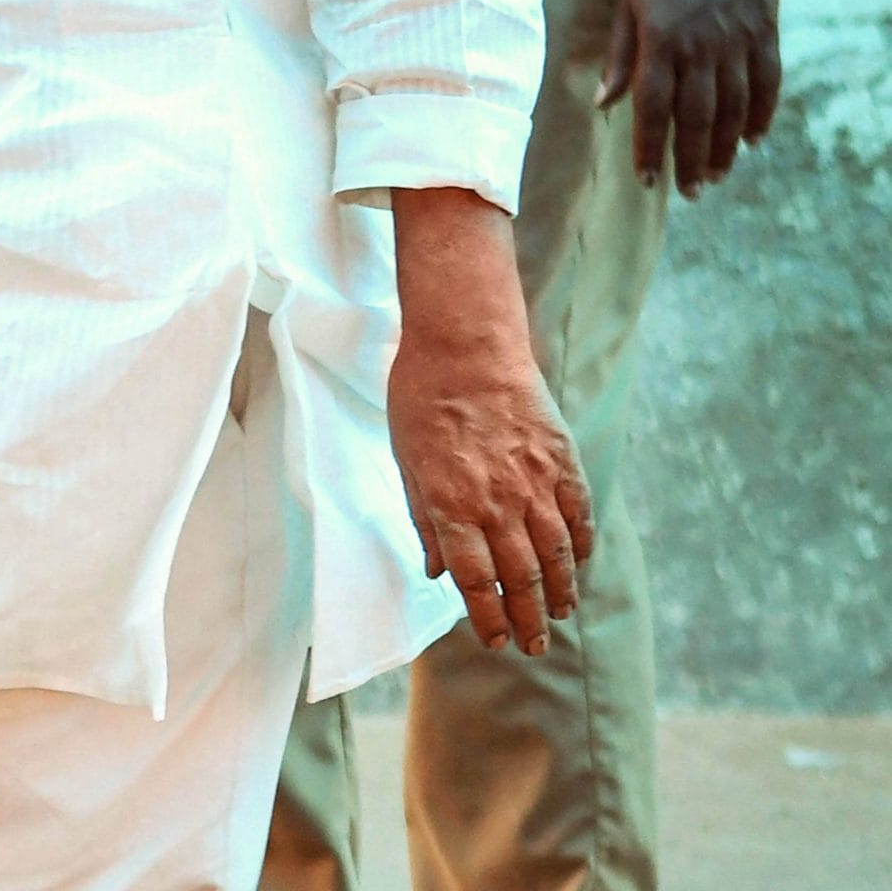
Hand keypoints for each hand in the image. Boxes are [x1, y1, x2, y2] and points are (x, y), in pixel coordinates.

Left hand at [390, 189, 593, 656]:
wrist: (464, 342)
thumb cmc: (422, 398)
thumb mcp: (405, 461)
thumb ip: (423, 520)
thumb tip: (437, 573)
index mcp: (452, 506)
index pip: (477, 584)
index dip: (489, 619)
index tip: (497, 640)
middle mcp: (497, 503)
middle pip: (521, 580)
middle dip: (529, 620)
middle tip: (535, 645)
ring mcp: (535, 482)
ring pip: (557, 556)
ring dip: (562, 592)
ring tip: (562, 614)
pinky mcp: (561, 459)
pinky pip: (579, 514)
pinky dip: (583, 544)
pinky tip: (580, 562)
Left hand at [599, 0, 779, 195]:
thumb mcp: (629, 3)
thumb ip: (620, 55)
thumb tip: (602, 102)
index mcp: (659, 41)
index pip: (652, 106)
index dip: (649, 145)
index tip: (646, 178)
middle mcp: (700, 47)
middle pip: (697, 117)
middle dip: (691, 160)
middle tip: (690, 192)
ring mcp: (737, 42)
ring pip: (734, 109)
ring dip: (726, 148)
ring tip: (716, 176)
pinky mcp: (765, 34)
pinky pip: (767, 85)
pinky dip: (762, 116)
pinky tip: (753, 140)